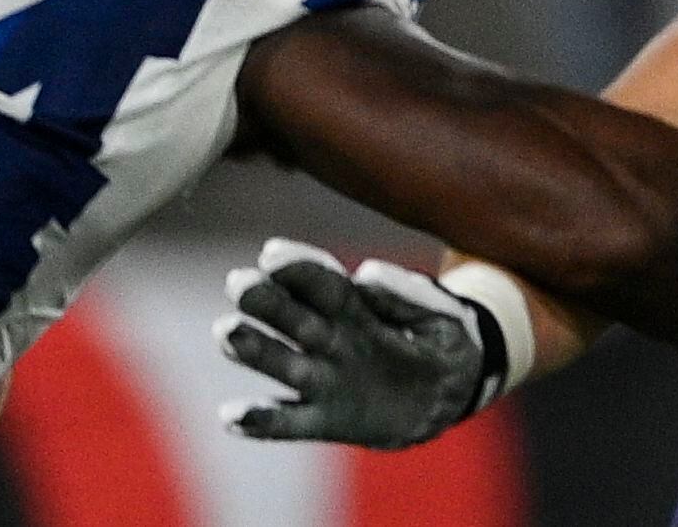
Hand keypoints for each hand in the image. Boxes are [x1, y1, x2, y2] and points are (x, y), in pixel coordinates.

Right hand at [217, 239, 495, 446]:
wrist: (451, 393)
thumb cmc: (444, 340)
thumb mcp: (443, 312)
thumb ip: (409, 293)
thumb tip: (366, 273)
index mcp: (358, 307)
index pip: (323, 283)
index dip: (300, 267)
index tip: (272, 253)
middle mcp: (332, 340)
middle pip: (294, 317)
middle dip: (266, 300)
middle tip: (239, 283)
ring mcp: (324, 380)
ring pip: (282, 363)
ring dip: (253, 349)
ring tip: (227, 332)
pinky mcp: (325, 420)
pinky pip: (287, 423)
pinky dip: (260, 421)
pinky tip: (232, 416)